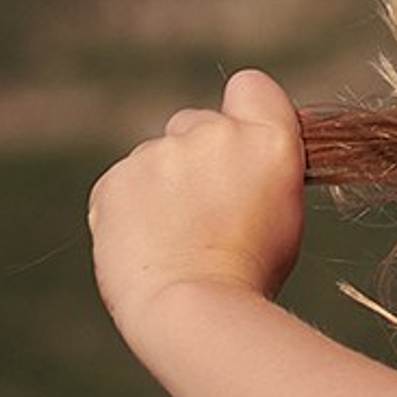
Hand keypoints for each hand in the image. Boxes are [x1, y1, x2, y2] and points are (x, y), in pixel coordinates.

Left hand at [89, 69, 305, 342]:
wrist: (192, 309)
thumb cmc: (251, 274)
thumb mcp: (282, 212)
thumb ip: (259, 167)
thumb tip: (235, 158)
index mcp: (267, 140)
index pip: (253, 87)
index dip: (247, 115)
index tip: (244, 151)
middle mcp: (211, 133)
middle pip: (197, 124)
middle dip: (199, 156)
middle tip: (209, 214)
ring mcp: (157, 154)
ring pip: (157, 158)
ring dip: (164, 186)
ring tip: (178, 242)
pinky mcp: (114, 180)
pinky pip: (123, 185)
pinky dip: (131, 209)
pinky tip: (148, 246)